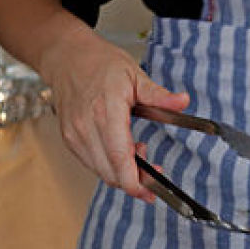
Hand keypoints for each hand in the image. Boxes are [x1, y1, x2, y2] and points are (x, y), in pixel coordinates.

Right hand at [40, 31, 188, 199]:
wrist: (66, 58)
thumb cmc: (100, 64)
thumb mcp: (135, 75)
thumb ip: (159, 95)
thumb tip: (183, 101)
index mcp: (106, 112)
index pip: (119, 158)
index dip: (135, 181)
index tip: (153, 191)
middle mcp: (85, 128)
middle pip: (111, 172)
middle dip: (136, 181)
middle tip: (156, 171)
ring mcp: (74, 135)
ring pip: (101, 171)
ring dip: (123, 173)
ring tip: (140, 151)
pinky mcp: (69, 139)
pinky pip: (91, 163)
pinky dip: (110, 166)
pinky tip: (123, 151)